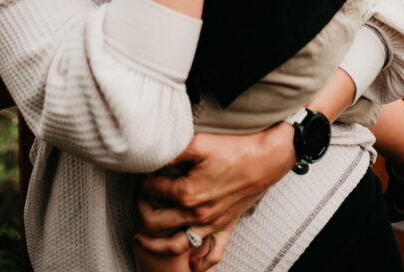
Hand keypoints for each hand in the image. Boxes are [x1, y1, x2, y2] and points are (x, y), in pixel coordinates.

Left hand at [134, 123, 295, 253]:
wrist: (264, 159)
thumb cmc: (234, 150)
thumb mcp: (199, 143)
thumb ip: (173, 150)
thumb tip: (154, 155)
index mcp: (188, 192)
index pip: (153, 190)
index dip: (144, 180)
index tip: (143, 173)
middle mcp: (197, 213)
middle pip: (158, 222)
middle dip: (142, 210)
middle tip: (139, 200)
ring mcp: (211, 223)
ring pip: (177, 246)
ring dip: (157, 245)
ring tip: (142, 238)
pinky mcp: (225, 227)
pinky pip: (212, 254)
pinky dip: (199, 263)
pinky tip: (189, 263)